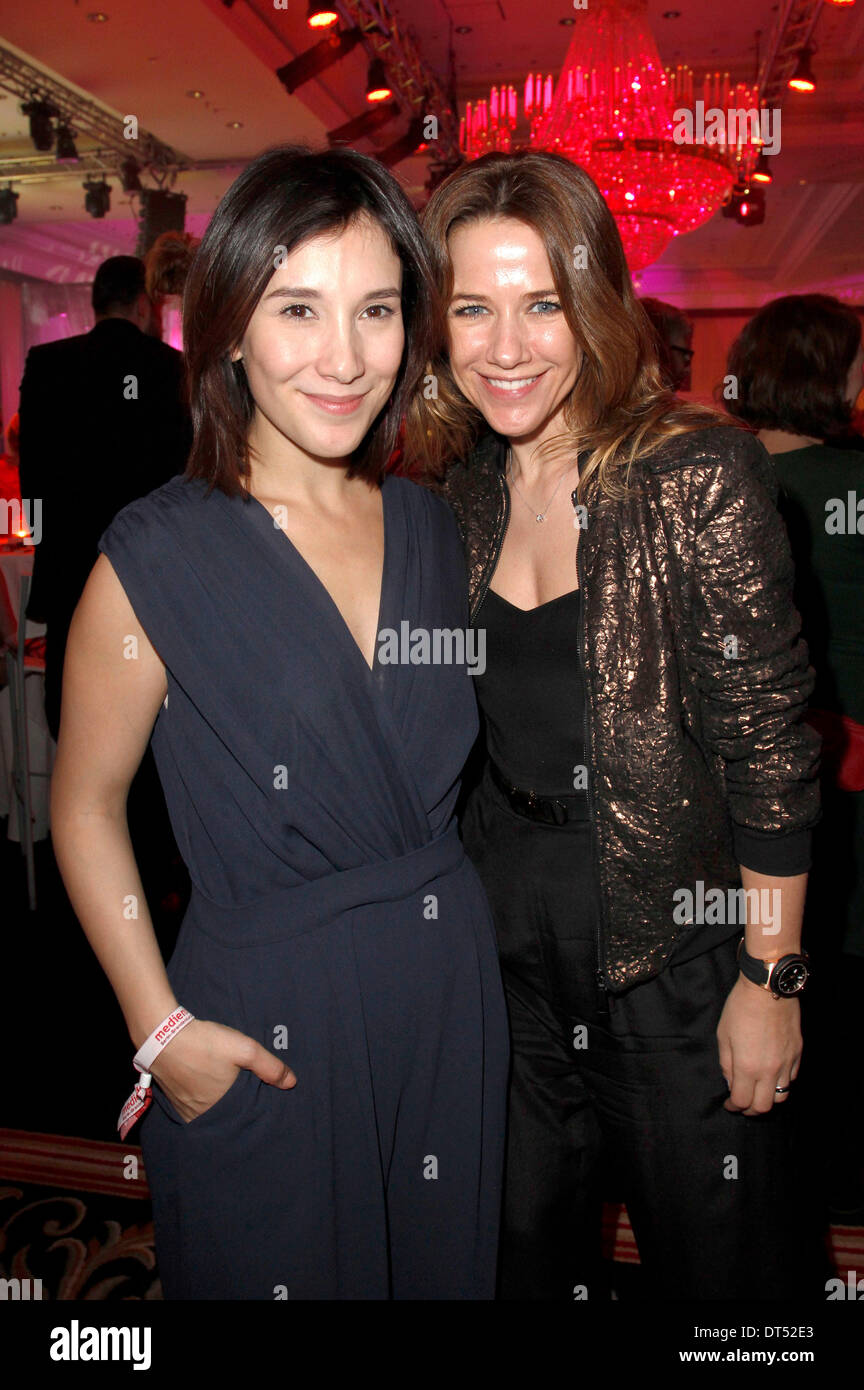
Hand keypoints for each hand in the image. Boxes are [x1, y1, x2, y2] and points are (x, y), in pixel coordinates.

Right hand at [149, 1019, 295, 1123]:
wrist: (161, 1035)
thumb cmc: (204, 1043)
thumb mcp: (244, 1049)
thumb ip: (269, 1067)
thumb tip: (291, 1083)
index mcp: (220, 1109)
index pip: (244, 1115)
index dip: (253, 1105)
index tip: (258, 1094)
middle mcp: (201, 1115)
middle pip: (226, 1113)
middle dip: (236, 1103)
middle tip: (242, 1086)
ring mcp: (185, 1109)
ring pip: (209, 1109)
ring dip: (218, 1099)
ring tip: (225, 1083)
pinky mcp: (173, 1099)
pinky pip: (194, 1104)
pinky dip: (202, 1096)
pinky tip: (206, 1080)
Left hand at [716, 974, 800, 1114]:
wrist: (768, 988)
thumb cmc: (741, 1008)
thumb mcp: (723, 1035)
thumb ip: (726, 1064)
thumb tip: (730, 1083)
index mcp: (747, 1066)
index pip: (742, 1101)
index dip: (734, 1107)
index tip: (729, 1104)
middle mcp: (770, 1070)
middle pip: (764, 1107)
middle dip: (751, 1110)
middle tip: (743, 1104)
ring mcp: (787, 1063)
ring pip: (782, 1096)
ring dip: (768, 1099)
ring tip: (759, 1092)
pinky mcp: (798, 1053)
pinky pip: (792, 1079)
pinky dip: (781, 1084)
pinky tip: (772, 1076)